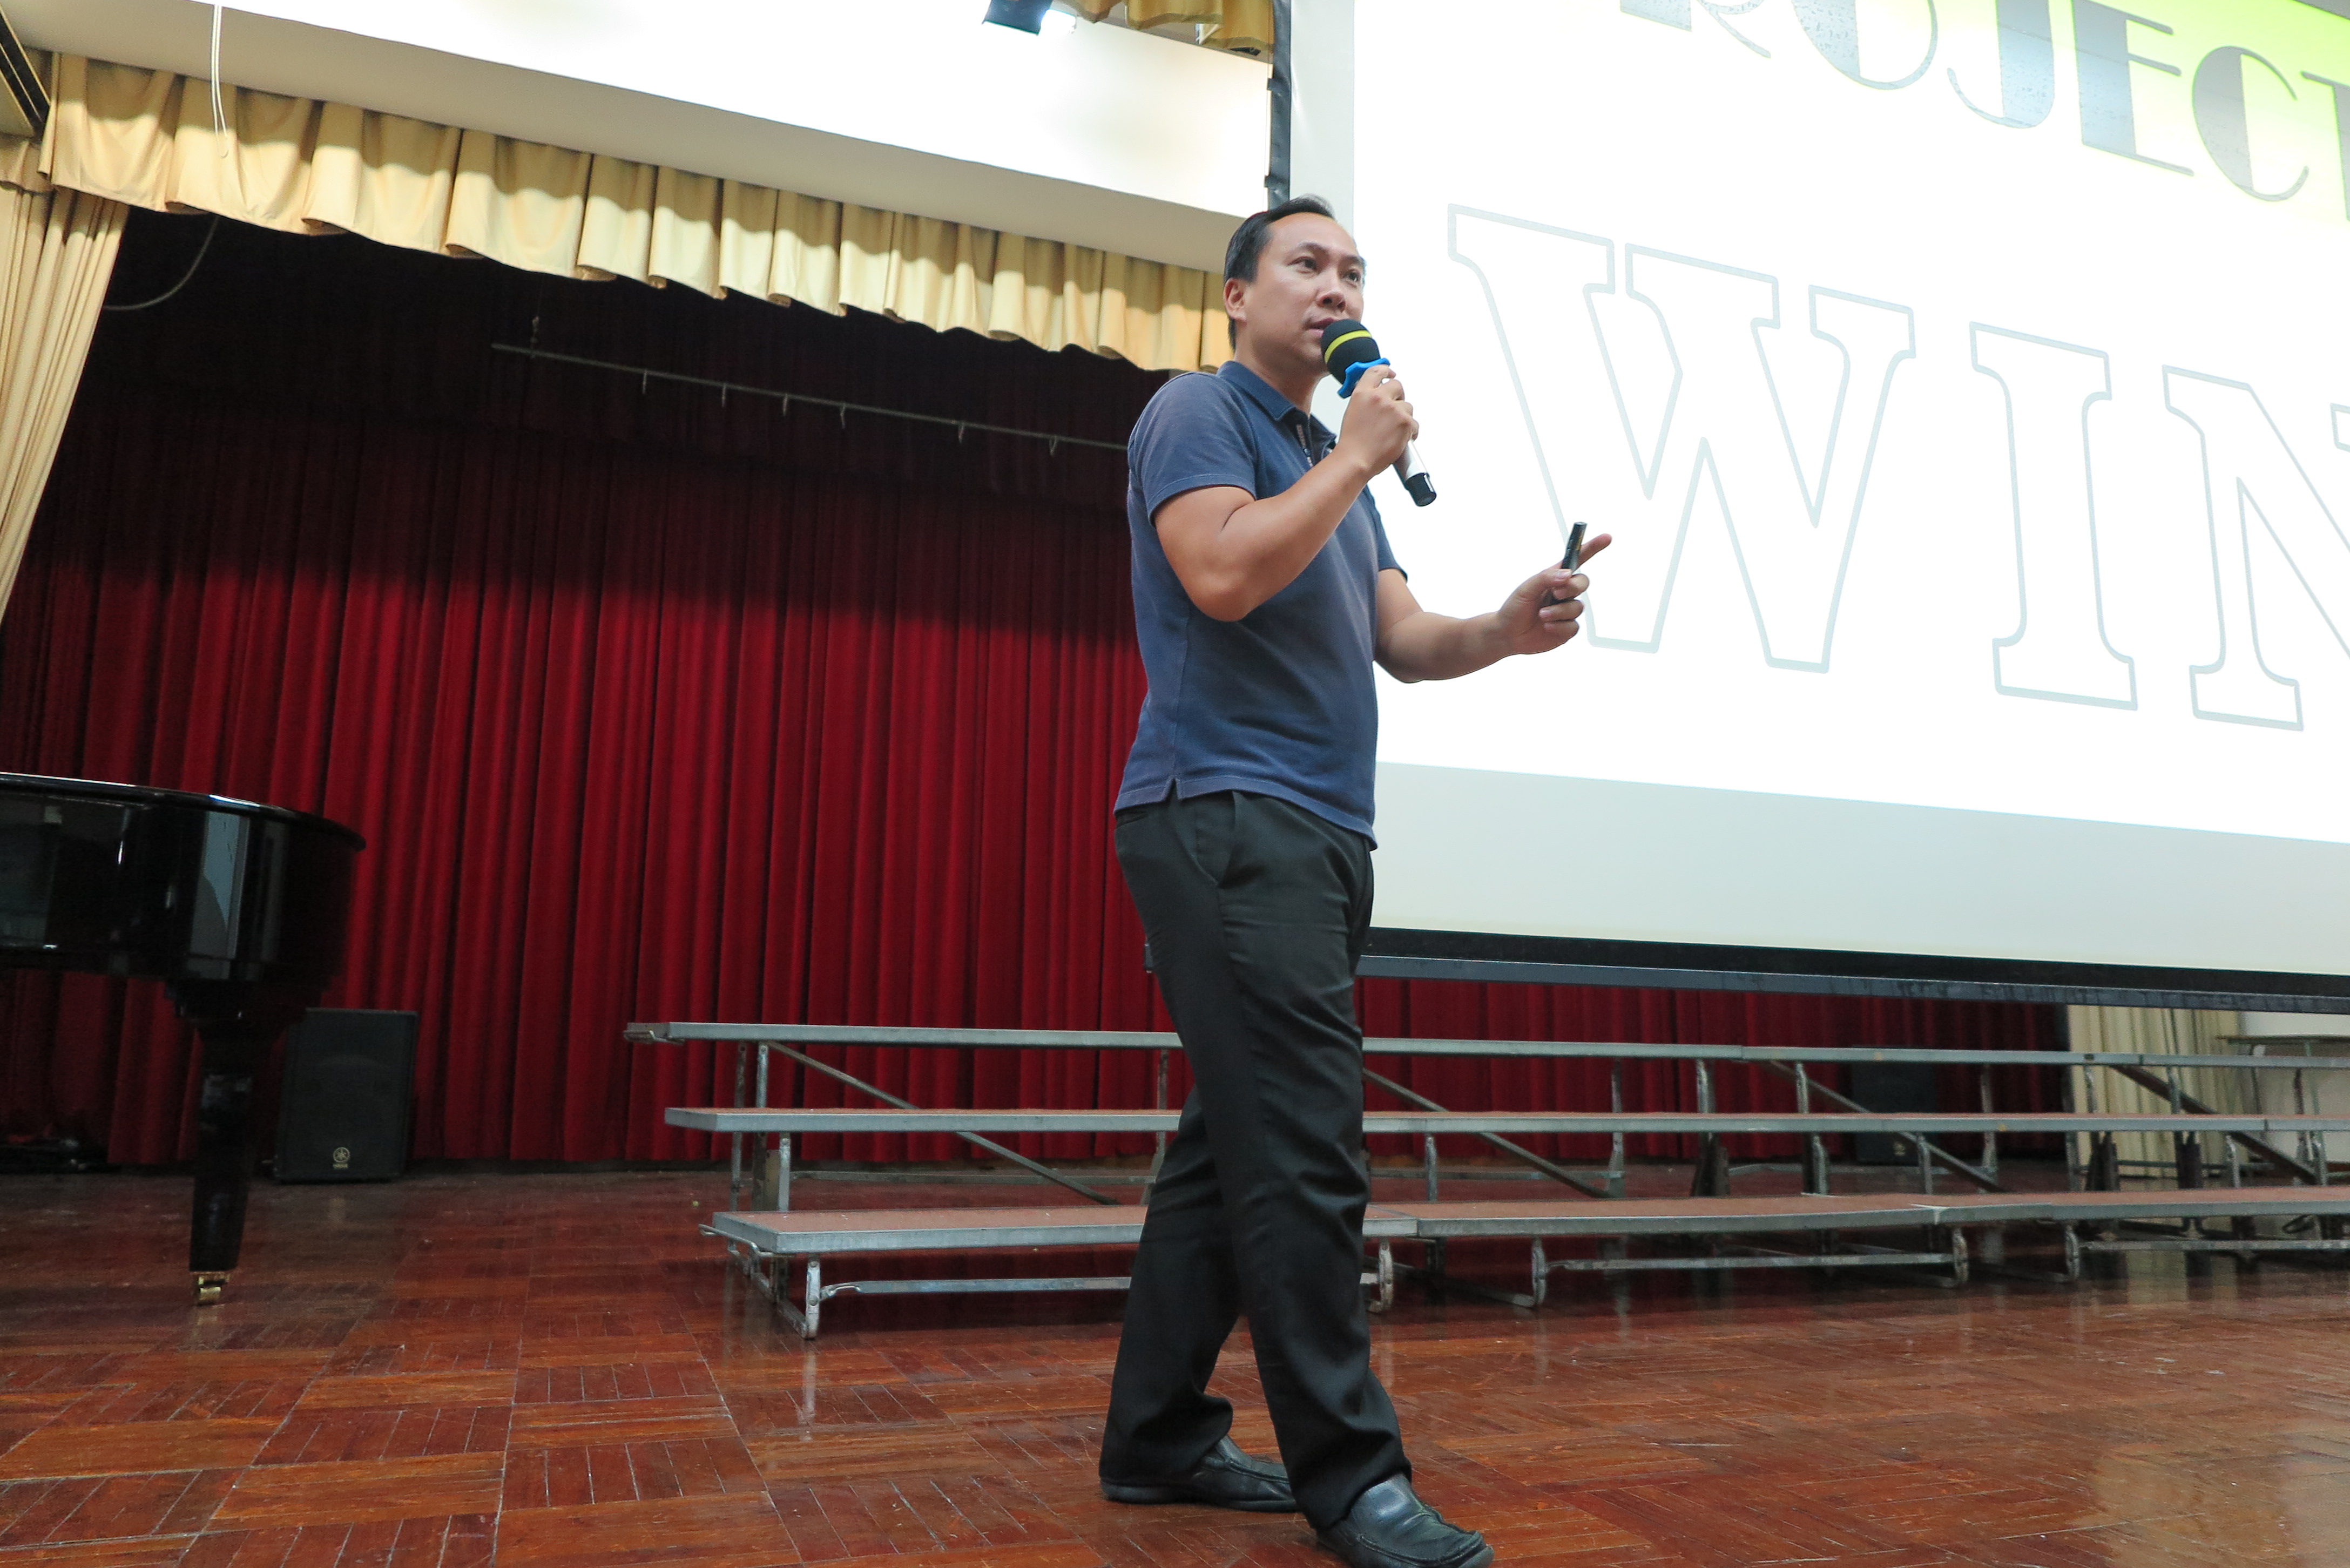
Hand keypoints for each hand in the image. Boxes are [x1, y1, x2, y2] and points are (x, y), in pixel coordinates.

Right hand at [1334, 364, 1415, 475]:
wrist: (1356, 460)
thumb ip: (1366, 400)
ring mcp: (1393, 409)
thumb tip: (1377, 398)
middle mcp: (1378, 398)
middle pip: (1397, 386)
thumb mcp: (1353, 412)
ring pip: (1407, 406)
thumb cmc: (1352, 442)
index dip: (1386, 371)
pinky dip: (1410, 432)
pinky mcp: (1405, 422)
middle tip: (1395, 410)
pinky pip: (1414, 423)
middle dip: (1398, 397)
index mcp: (1362, 393)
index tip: (1391, 373)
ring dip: (1403, 417)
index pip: (1377, 371)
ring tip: (1393, 431)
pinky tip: (1400, 439)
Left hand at [1496, 533, 1612, 655]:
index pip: (1577, 560)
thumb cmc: (1515, 608)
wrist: (1508, 635)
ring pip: (1578, 607)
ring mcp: (1566, 610)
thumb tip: (1567, 574)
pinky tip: (1546, 627)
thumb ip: (1546, 577)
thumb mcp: (1526, 589)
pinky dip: (1559, 626)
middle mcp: (1563, 592)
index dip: (1592, 548)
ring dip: (1559, 611)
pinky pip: (1574, 626)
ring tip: (1542, 615)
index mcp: (1555, 577)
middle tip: (1556, 593)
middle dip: (1572, 587)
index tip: (1606, 537)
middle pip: (1583, 583)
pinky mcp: (1567, 629)